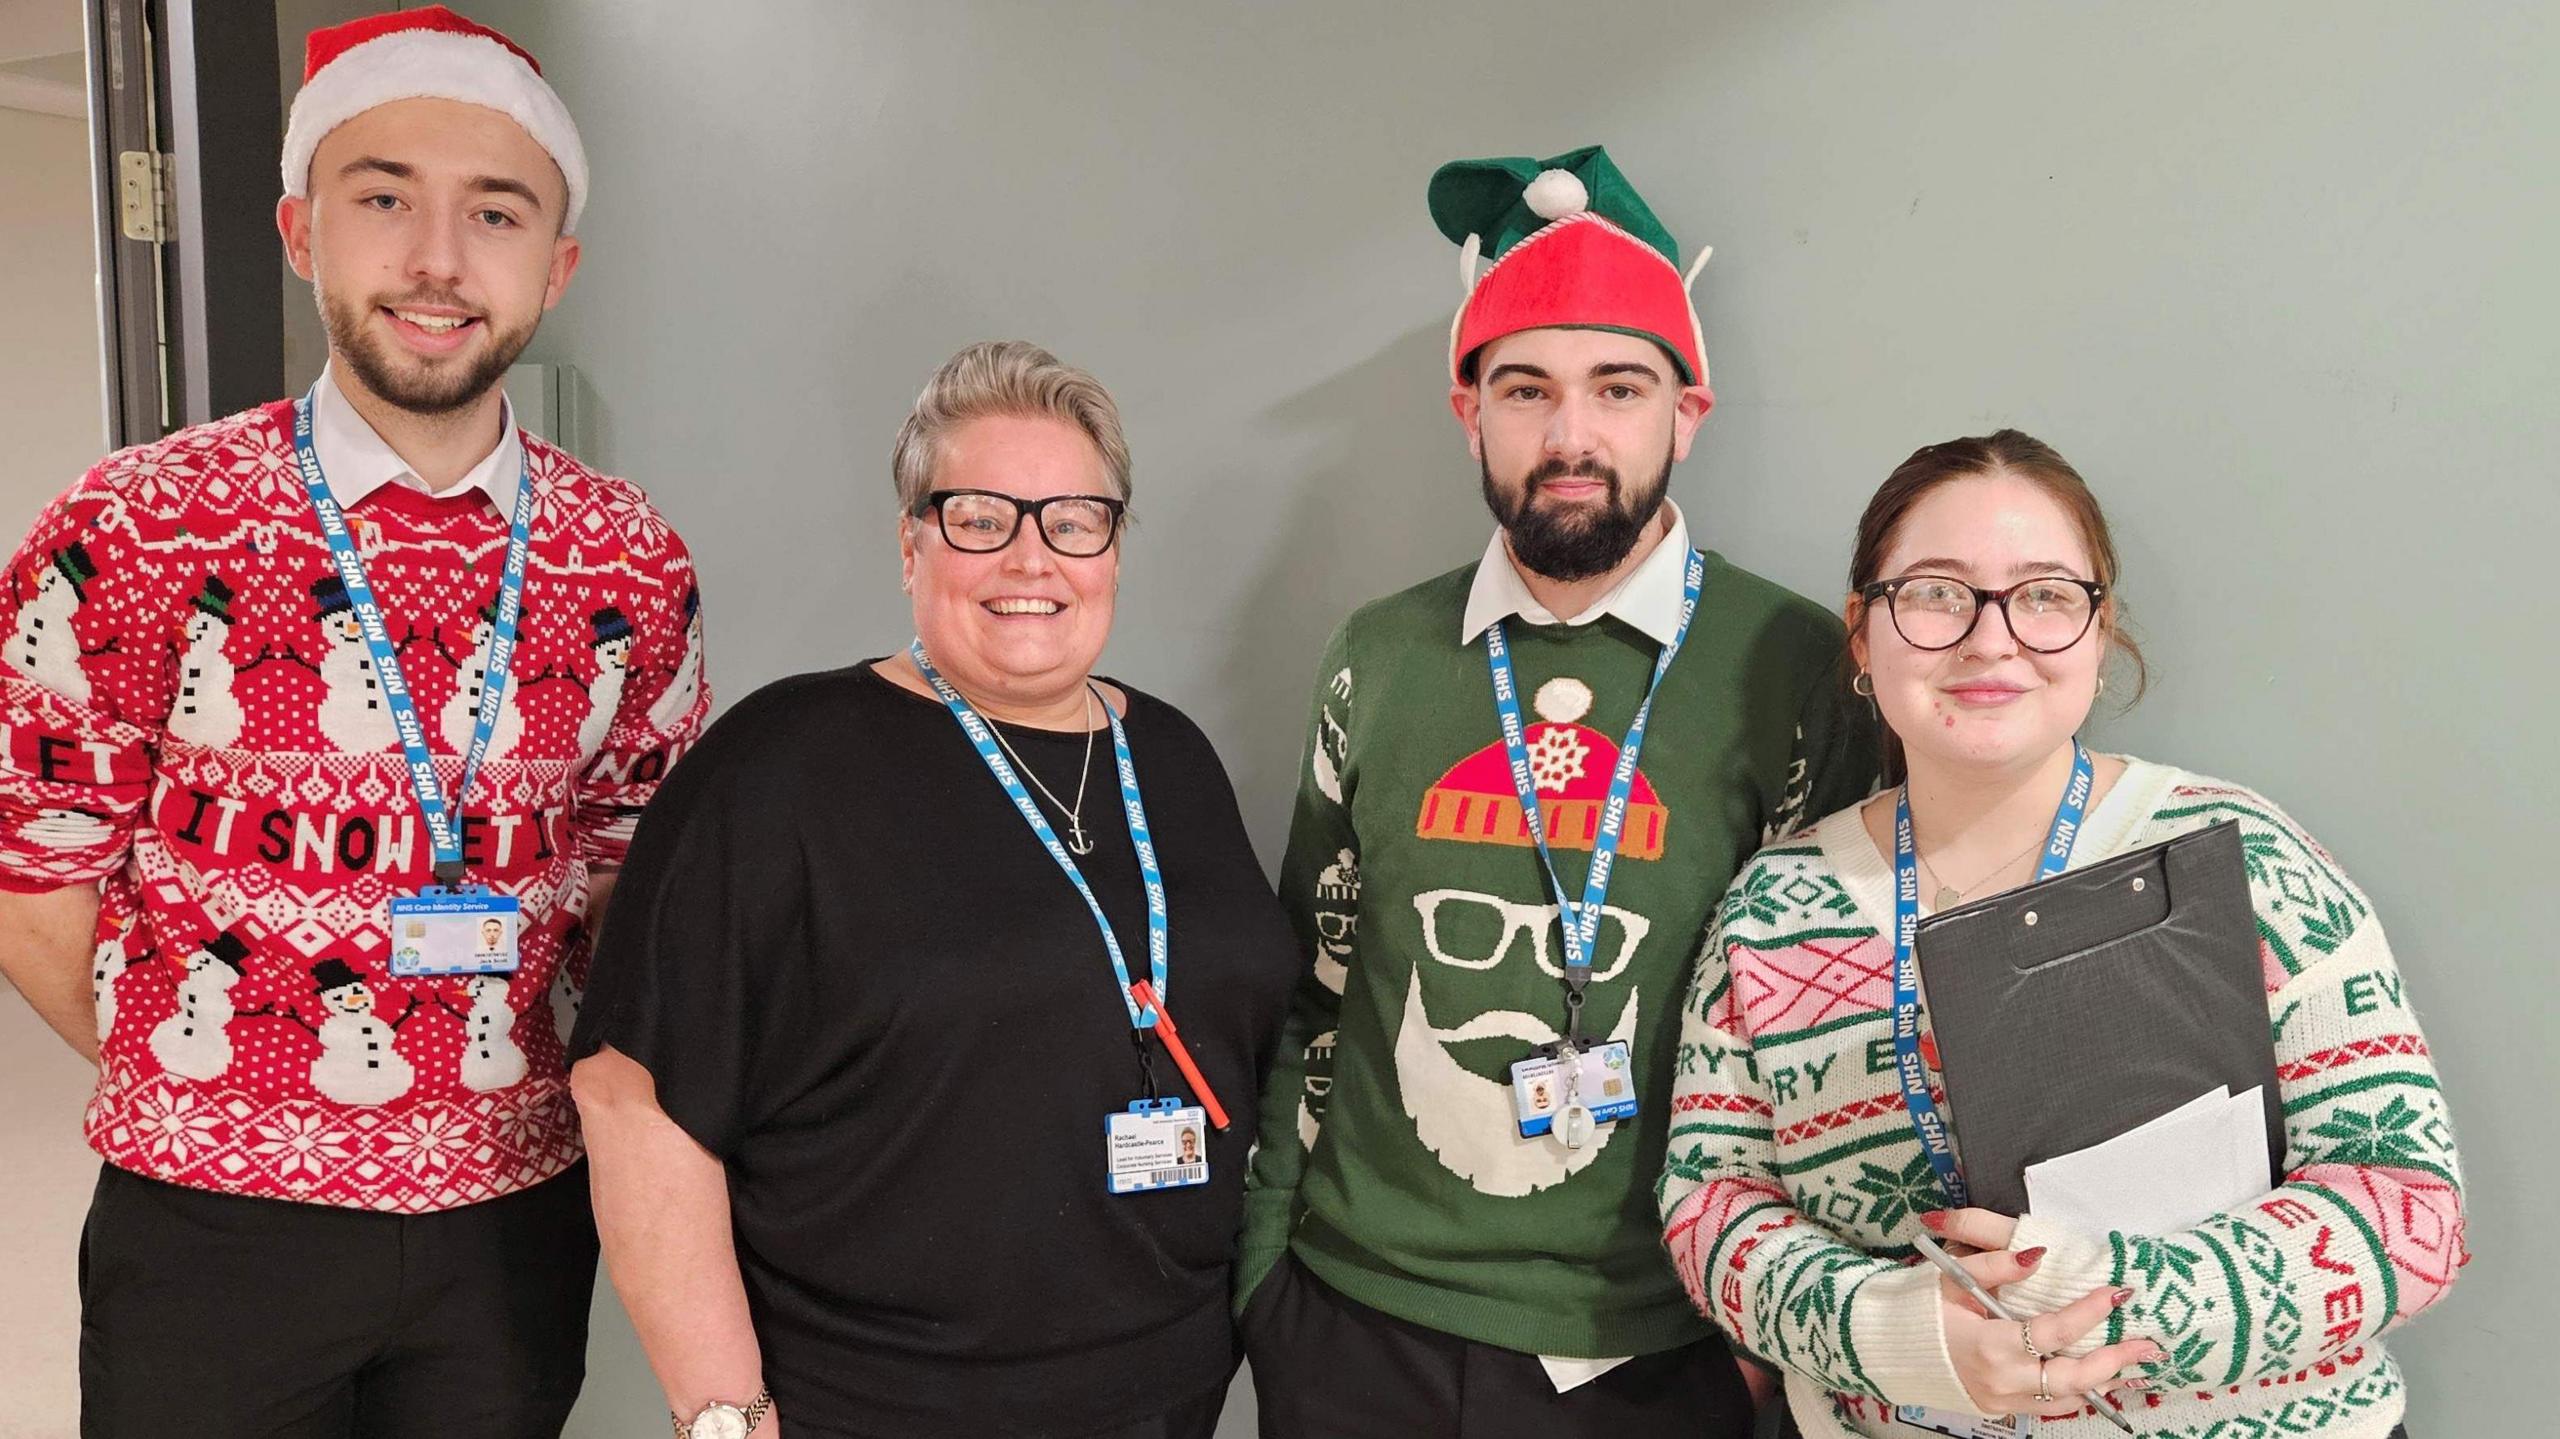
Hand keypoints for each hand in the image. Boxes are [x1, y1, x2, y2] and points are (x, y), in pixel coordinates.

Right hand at [1922, 1215, 2160, 1419]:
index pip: (2053, 1331)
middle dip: (2115, 1361)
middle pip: (2072, 1379)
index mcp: (1989, 1344)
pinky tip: (2098, 1378)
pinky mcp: (2001, 1409)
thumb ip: (1997, 1265)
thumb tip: (2037, 1255)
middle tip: (2148, 1344)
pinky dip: (2077, 1393)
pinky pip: (2049, 1406)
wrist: (1886, 1347)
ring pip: (2066, 1399)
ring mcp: (2002, 1400)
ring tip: (2135, 1363)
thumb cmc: (1917, 1308)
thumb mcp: (1952, 1278)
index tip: (2117, 1293)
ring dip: (2105, 1381)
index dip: (2089, 1312)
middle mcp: (2001, 1379)